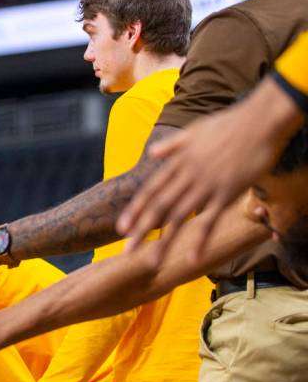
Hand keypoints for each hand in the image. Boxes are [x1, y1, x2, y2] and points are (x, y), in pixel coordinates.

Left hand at [117, 79, 302, 264]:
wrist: (260, 120)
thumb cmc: (229, 123)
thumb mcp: (194, 130)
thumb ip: (171, 145)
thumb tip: (152, 153)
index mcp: (178, 162)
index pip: (150, 191)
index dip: (135, 211)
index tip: (121, 227)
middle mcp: (187, 176)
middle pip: (159, 207)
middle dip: (141, 230)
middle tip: (126, 250)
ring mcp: (206, 185)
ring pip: (179, 217)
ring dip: (164, 241)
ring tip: (152, 261)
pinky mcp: (228, 193)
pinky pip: (211, 220)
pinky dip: (201, 240)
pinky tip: (192, 258)